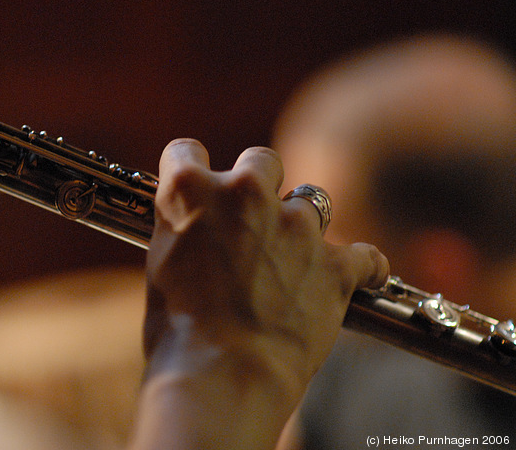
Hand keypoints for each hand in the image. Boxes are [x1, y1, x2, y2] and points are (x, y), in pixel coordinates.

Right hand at [132, 139, 388, 449]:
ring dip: (301, 224)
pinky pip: (364, 255)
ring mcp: (296, 225)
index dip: (190, 169)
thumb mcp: (161, 265)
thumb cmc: (179, 330)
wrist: (222, 376)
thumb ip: (184, 230)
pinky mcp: (335, 263)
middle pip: (260, 160)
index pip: (186, 150)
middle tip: (250, 218)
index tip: (196, 185)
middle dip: (257, 183)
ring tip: (290, 260)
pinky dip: (357, 268)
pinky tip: (348, 280)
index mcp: (190, 190)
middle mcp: (245, 193)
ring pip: (311, 200)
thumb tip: (198, 228)